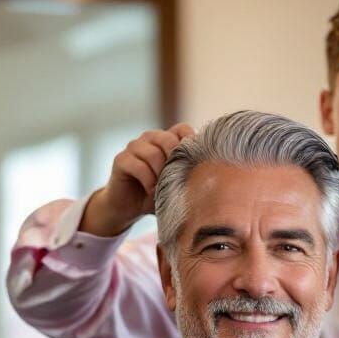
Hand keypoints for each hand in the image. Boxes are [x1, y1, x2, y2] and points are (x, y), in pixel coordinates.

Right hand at [80, 123, 195, 236]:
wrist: (129, 208)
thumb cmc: (157, 195)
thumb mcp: (178, 185)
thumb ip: (191, 176)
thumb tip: (217, 178)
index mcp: (166, 140)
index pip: (183, 129)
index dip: (191, 143)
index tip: (196, 165)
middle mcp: (150, 138)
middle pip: (168, 139)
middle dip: (175, 162)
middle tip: (177, 181)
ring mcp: (134, 147)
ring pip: (153, 153)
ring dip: (160, 175)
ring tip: (163, 191)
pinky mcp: (121, 159)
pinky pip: (138, 165)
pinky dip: (147, 181)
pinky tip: (151, 192)